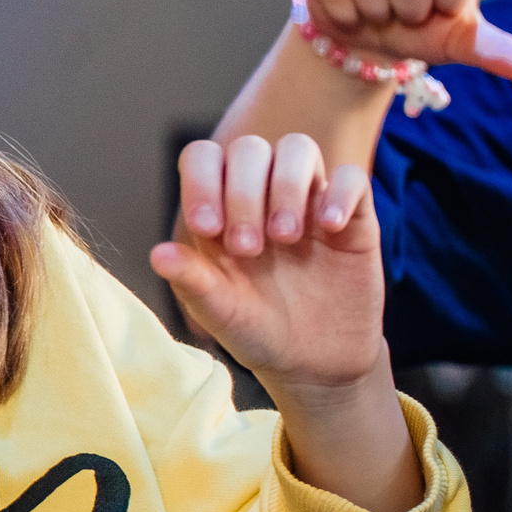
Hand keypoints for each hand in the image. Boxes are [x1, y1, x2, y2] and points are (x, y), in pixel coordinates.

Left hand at [156, 133, 385, 393]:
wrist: (316, 362)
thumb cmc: (259, 332)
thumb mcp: (221, 313)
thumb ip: (193, 282)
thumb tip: (158, 255)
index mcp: (221, 209)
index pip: (205, 159)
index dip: (203, 181)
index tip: (209, 229)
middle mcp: (263, 196)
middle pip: (250, 149)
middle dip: (244, 194)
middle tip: (249, 248)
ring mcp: (309, 203)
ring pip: (297, 149)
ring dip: (287, 186)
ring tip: (286, 236)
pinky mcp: (353, 218)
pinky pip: (351, 178)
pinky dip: (340, 193)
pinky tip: (330, 227)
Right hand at [299, 0, 511, 80]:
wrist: (367, 27)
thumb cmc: (423, 25)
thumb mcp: (460, 38)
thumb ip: (494, 49)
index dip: (446, 2)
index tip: (442, 6)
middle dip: (408, 10)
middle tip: (407, 10)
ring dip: (374, 11)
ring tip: (380, 6)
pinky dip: (343, 9)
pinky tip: (351, 4)